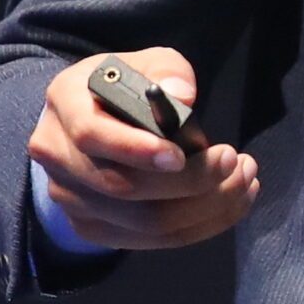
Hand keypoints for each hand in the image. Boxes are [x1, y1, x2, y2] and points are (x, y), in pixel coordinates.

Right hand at [26, 47, 260, 249]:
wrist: (87, 122)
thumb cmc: (122, 87)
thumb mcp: (143, 62)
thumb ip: (165, 70)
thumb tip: (182, 96)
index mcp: (65, 105)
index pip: (91, 135)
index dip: (136, 149)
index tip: (181, 154)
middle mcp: (57, 157)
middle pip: (123, 188)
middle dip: (191, 181)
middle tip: (239, 162)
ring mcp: (71, 199)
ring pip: (143, 223)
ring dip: (206, 207)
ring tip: (246, 181)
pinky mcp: (93, 228)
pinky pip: (152, 241)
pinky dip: (200, 225)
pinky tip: (232, 202)